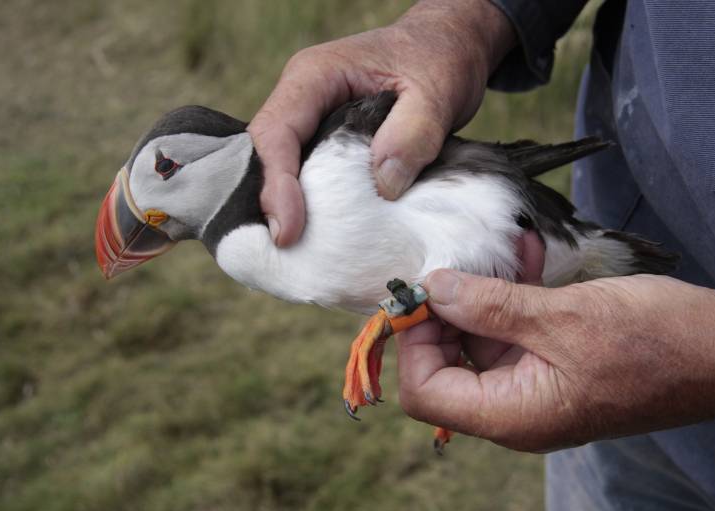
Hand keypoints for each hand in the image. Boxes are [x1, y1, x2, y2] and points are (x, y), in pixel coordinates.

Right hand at [248, 0, 514, 245]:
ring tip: (296, 257)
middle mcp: (302, 100)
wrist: (448, 48)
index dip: (277, 185)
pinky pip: (307, 177)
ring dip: (287, 211)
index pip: (277, 132)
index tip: (289, 232)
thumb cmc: (440, 60)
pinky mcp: (326, 144)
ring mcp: (311, 123)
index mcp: (315, 77)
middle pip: (266, 157)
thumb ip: (413, 133)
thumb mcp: (436, 91)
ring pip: (282, 171)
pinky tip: (321, 240)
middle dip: (271, 205)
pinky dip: (310, 208)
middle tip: (286, 254)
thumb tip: (384, 185)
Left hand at [397, 270, 714, 451]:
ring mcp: (534, 384)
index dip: (413, 341)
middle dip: (446, 309)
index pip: (425, 391)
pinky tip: (524, 252)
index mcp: (513, 415)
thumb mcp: (563, 316)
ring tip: (501, 247)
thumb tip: (432, 289)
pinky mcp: (552, 360)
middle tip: (453, 260)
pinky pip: (514, 329)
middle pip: (445, 364)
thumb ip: (490, 305)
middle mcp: (515, 408)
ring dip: (483, 291)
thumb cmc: (654, 342)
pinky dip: (512, 293)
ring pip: (479, 339)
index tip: (422, 290)